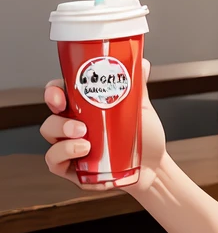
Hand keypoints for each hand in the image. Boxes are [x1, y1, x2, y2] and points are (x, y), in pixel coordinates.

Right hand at [40, 58, 167, 192]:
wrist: (153, 166)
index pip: (61, 94)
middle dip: (56, 112)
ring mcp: (70, 148)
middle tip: (74, 118)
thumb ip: (137, 87)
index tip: (59, 92)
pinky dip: (65, 155)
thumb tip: (141, 63)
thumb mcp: (141, 110)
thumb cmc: (144, 138)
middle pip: (51, 114)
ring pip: (49, 136)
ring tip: (85, 139)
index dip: (54, 90)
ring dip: (63, 135)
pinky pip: (55, 162)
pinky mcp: (72, 169)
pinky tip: (84, 152)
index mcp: (85, 109)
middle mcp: (74, 127)